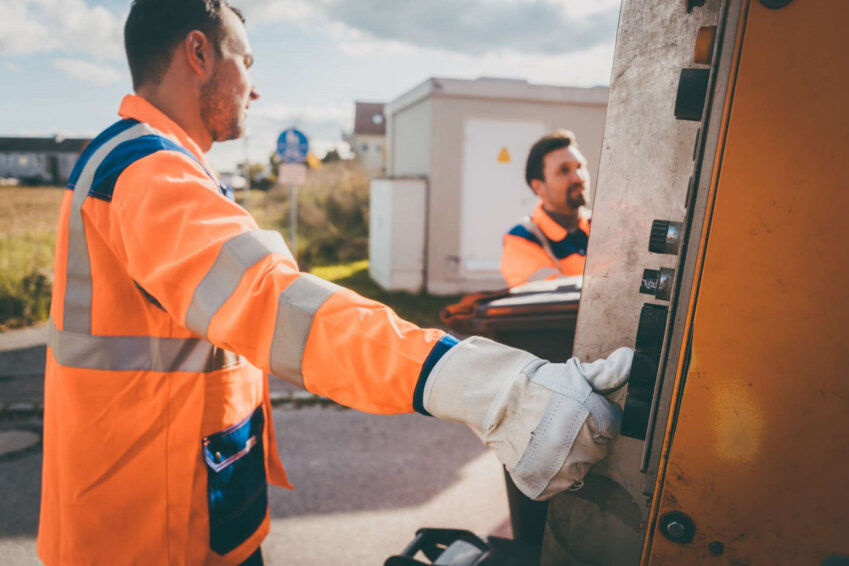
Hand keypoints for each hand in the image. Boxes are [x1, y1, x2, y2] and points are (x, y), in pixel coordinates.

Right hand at [423, 338, 632, 499]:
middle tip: (558, 422)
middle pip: (597, 451)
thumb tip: (630, 360)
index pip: (612, 427)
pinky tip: (537, 453)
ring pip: (579, 471)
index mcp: (596, 420)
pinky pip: (558, 486)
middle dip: (583, 437)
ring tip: (545, 437)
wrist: (492, 398)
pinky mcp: (543, 484)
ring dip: (567, 457)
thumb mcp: (574, 374)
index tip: (575, 409)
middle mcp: (582, 448)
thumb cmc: (536, 384)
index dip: (595, 416)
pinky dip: (549, 474)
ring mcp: (561, 469)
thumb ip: (608, 373)